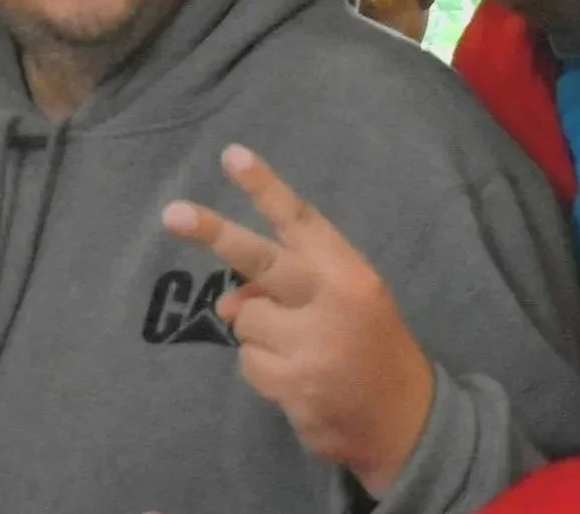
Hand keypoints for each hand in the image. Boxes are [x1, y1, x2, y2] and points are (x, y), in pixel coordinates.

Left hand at [162, 144, 434, 495]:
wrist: (408, 423)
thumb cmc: (367, 348)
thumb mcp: (342, 305)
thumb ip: (287, 289)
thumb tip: (228, 302)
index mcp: (350, 273)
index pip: (302, 221)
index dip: (265, 187)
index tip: (231, 155)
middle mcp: (333, 301)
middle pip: (262, 259)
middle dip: (214, 233)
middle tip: (172, 214)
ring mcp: (313, 344)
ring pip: (246, 318)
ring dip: (259, 336)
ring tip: (299, 352)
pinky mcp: (295, 384)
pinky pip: (248, 363)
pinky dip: (263, 371)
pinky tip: (298, 381)